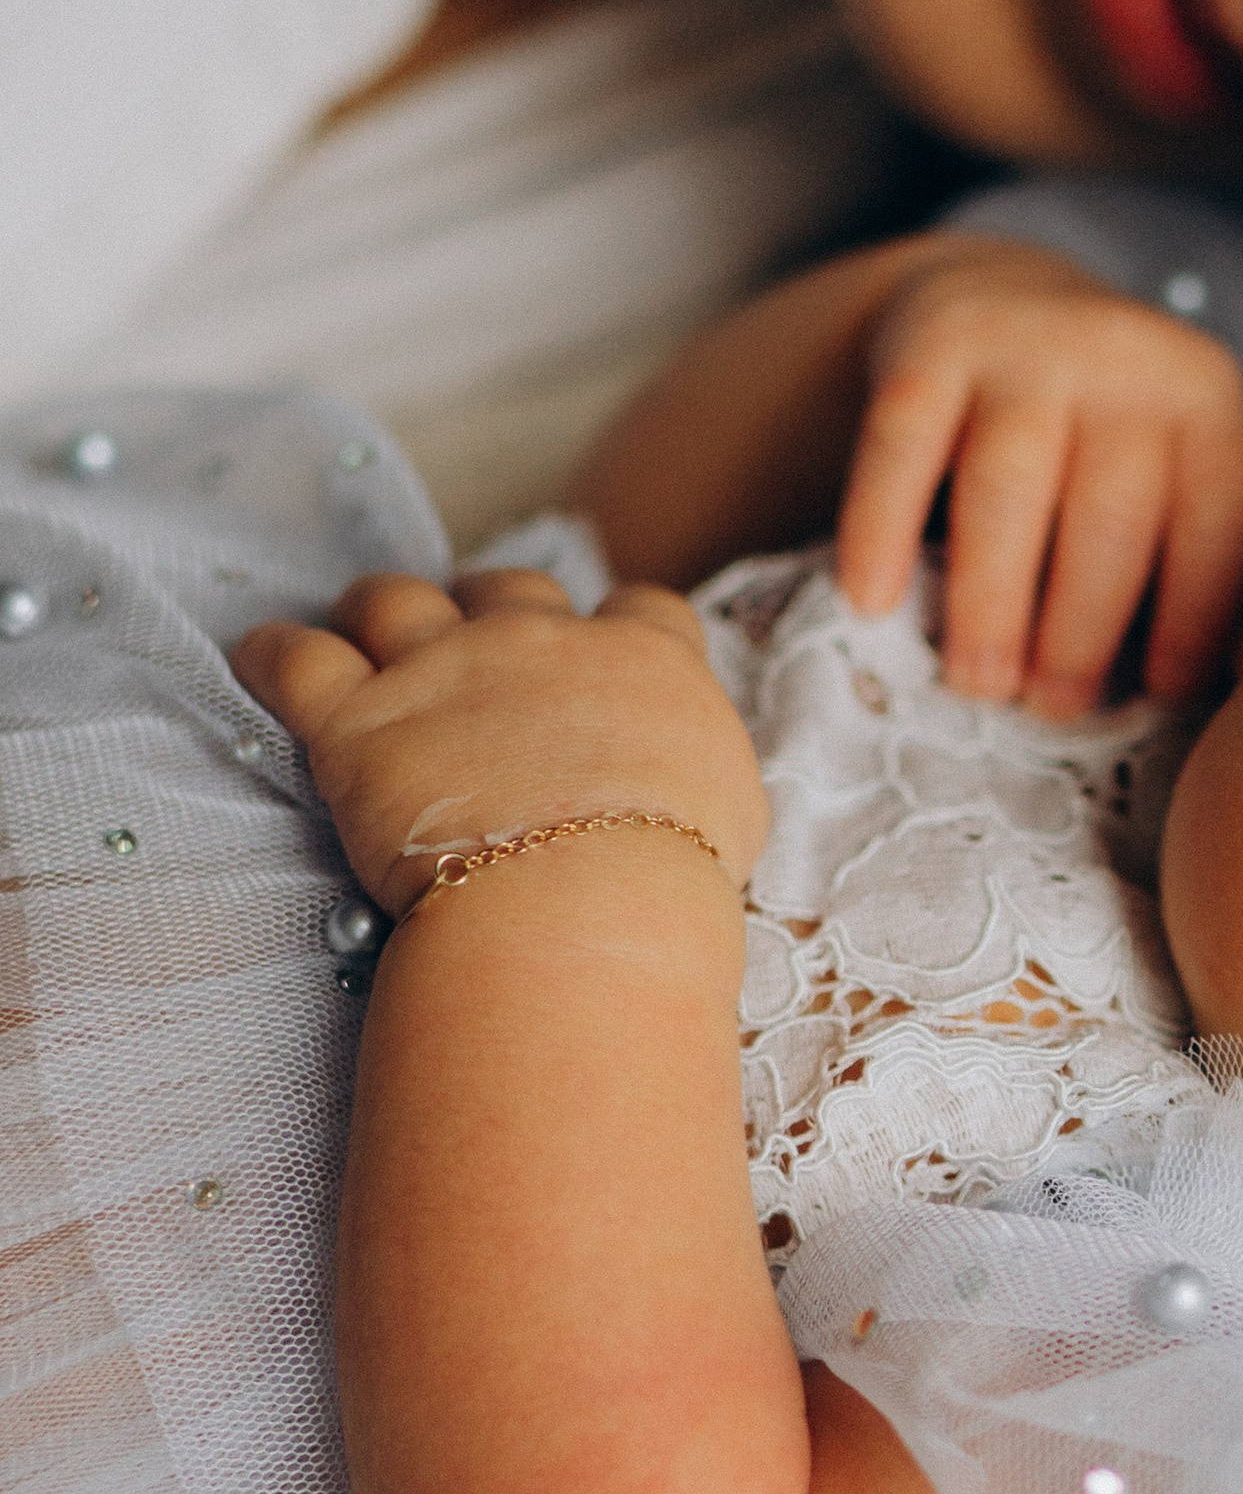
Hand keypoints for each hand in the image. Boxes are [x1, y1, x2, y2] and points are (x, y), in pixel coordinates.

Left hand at [231, 568, 769, 917]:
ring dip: (378, 612)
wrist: (590, 901)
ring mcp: (446, 670)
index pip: (640, 609)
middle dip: (487, 616)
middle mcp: (542, 642)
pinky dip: (272, 654)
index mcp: (644, 661)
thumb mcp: (729, 814)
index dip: (614, 629)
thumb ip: (701, 767)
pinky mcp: (359, 720)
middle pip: (508, 591)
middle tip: (474, 661)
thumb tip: (687, 782)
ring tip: (362, 635)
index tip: (601, 664)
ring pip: (394, 599)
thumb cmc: (673, 880)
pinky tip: (262, 658)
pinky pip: (295, 659)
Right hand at [836, 241, 1242, 712]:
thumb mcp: (1171, 465)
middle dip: (1079, 632)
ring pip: (1006, 490)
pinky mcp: (929, 344)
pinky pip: (901, 448)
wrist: (1004, 299)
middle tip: (1048, 711)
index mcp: (1206, 402)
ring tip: (977, 685)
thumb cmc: (1099, 436)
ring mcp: (1025, 343)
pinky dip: (880, 530)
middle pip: (1107, 515)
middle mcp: (1127, 357)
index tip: (1160, 697)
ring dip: (990, 602)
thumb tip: (1192, 702)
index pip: (1212, 523)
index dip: (1191, 617)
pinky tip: (872, 602)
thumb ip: (1187, 558)